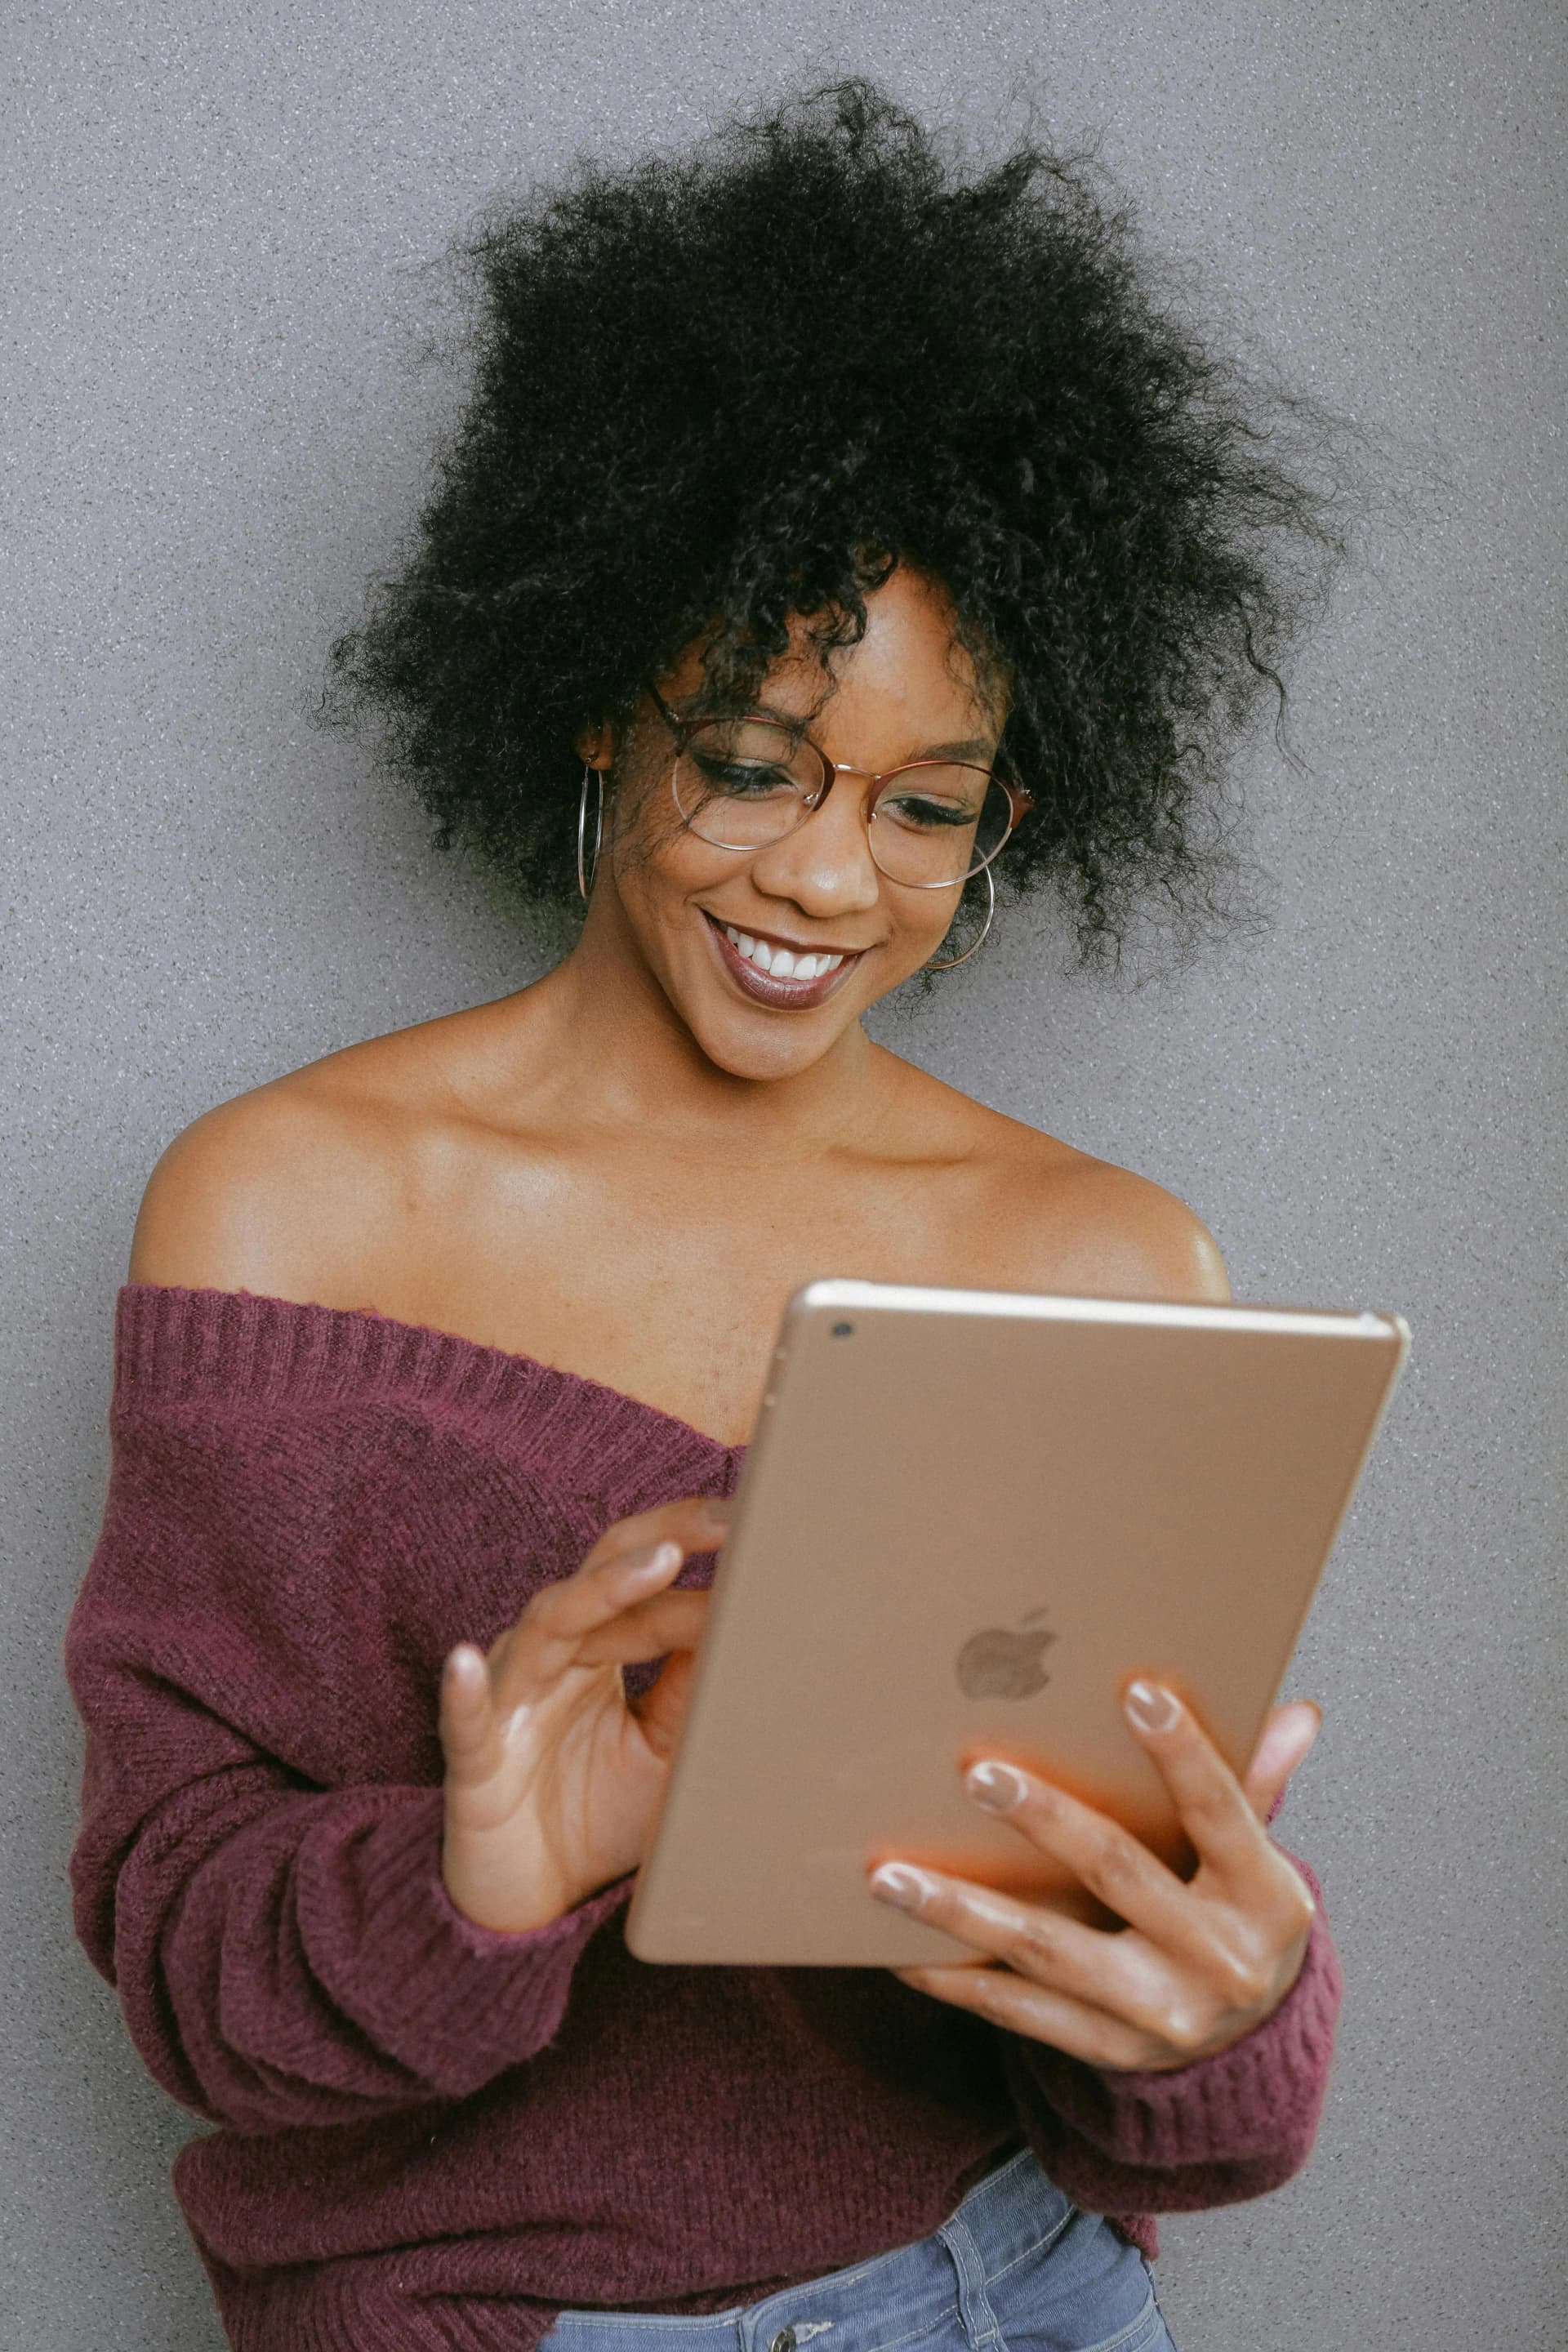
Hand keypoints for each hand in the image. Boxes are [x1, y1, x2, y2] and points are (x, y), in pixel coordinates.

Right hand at [437, 1495, 726, 1933]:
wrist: (530, 1902)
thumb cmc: (597, 1814)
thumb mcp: (665, 1748)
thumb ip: (693, 1689)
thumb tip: (750, 1625)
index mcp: (597, 1648)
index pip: (649, 1588)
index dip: (703, 1566)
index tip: (764, 1542)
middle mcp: (550, 1656)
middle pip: (600, 1572)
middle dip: (663, 1537)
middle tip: (730, 1516)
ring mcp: (509, 1701)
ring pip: (549, 1624)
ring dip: (602, 1590)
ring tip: (661, 1560)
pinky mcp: (475, 1762)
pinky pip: (465, 1720)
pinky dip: (464, 1689)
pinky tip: (467, 1660)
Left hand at [867, 1686, 1322, 2072]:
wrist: (1252, 2047)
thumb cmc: (1238, 1914)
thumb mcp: (1259, 1856)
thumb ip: (1260, 1783)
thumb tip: (1295, 1713)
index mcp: (1266, 1897)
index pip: (1222, 1811)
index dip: (1183, 1751)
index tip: (1136, 1689)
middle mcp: (1217, 1960)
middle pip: (1118, 1873)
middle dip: (1045, 1820)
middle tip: (977, 1773)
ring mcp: (1160, 2015)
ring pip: (1048, 1951)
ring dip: (963, 1911)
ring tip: (892, 1875)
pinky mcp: (1109, 2052)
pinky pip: (1019, 2013)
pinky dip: (956, 1981)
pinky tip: (900, 1949)